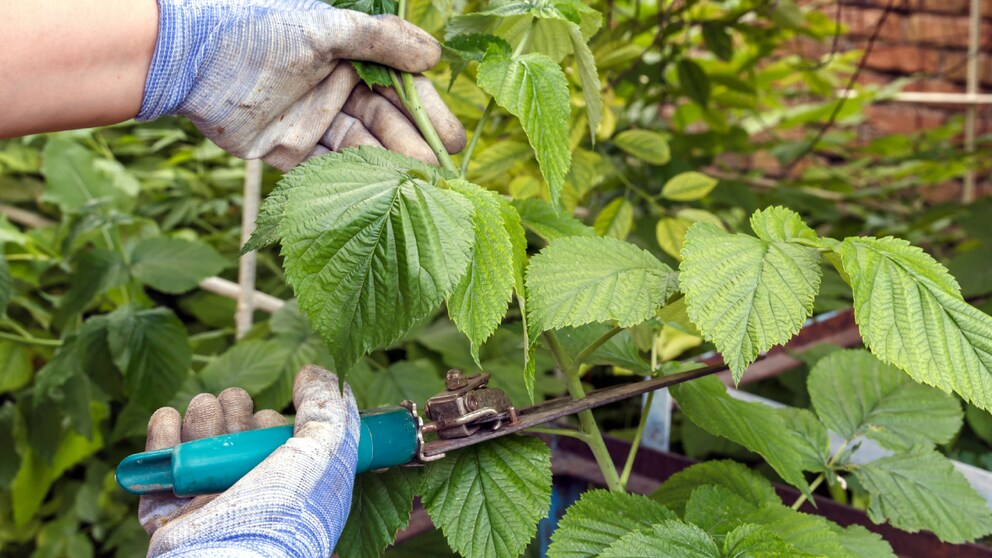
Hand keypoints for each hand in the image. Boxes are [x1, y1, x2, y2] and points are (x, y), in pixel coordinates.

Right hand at [139, 366, 359, 556]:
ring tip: (205, 417)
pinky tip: (170, 420)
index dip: (269, 420)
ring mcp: (206, 502)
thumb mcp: (327, 449)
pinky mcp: (168, 512)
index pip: (273, 437)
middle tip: (234, 411)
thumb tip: (311, 373)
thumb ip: (327, 406)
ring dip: (200, 416)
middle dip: (232, 410)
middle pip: (234, 431)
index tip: (270, 423)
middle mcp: (247, 492)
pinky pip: (159, 463)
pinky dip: (161, 436)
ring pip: (198, 440)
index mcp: (288, 484)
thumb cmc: (285, 510)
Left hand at [140, 0, 465, 169]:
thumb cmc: (257, 30)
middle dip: (413, 146)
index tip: (452, 140)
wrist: (189, 60)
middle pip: (386, 123)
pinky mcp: (290, 151)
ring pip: (362, 149)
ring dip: (387, 168)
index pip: (402, 89)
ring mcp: (316, 122)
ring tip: (412, 186)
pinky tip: (376, 196)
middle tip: (436, 174)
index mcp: (351, 57)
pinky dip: (350, 183)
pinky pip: (326, 170)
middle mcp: (338, 90)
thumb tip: (435, 56)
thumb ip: (379, 41)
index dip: (429, 114)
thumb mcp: (323, 28)